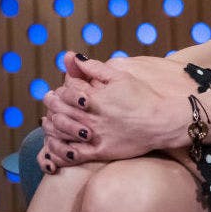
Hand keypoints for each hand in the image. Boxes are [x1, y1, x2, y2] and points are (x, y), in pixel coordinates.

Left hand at [42, 55, 189, 165]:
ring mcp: (94, 135)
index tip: (60, 89)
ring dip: (50, 125)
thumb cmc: (143, 97)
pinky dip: (58, 150)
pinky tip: (54, 145)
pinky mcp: (100, 151)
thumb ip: (95, 67)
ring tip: (48, 120)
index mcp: (95, 97)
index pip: (67, 91)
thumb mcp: (121, 76)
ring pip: (61, 131)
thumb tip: (73, 57)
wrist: (162, 121)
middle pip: (60, 109)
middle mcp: (92, 117)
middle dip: (52, 103)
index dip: (61, 89)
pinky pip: (71, 154)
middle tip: (49, 100)